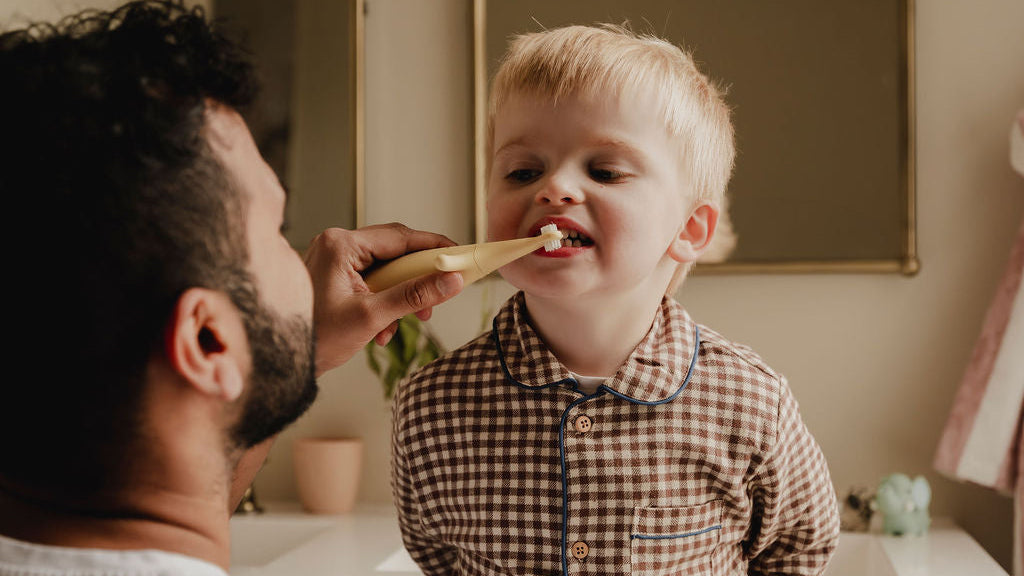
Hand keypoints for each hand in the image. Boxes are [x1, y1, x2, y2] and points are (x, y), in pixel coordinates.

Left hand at [304, 223, 463, 374]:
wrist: (283, 360)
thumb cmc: (316, 337)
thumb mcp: (372, 316)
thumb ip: (414, 295)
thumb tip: (452, 281)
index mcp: (341, 244)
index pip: (400, 237)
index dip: (434, 247)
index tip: (459, 256)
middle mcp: (336, 245)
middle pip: (395, 252)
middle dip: (417, 278)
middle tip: (438, 296)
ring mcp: (334, 260)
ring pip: (386, 269)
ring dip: (401, 296)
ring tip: (409, 320)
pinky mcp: (335, 277)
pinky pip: (373, 282)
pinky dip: (385, 302)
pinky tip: (383, 330)